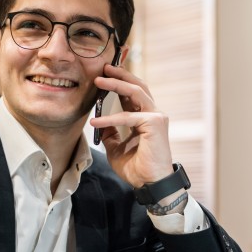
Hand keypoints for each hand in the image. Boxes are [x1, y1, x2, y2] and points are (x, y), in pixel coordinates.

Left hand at [90, 63, 174, 187]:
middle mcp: (153, 114)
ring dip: (116, 84)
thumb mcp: (116, 148)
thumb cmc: (137, 169)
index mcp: (145, 118)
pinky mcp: (154, 124)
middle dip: (120, 74)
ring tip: (99, 80)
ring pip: (135, 92)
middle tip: (103, 67)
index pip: (133, 94)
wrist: (150, 184)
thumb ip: (110, 134)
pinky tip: (95, 122)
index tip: (104, 74)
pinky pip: (127, 117)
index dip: (119, 82)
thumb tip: (99, 123)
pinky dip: (109, 119)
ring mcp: (156, 117)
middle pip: (137, 86)